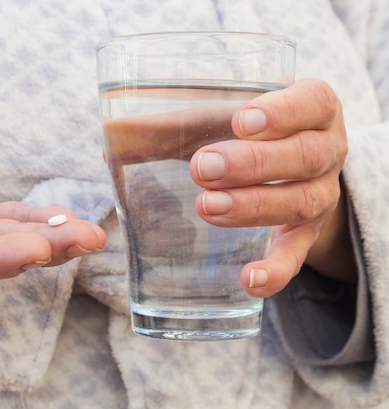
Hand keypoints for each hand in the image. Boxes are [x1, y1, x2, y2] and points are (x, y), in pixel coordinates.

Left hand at [189, 78, 350, 296]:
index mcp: (310, 108)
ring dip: (254, 206)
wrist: (288, 172)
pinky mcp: (305, 236)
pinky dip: (276, 270)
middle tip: (203, 168)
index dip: (283, 111)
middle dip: (253, 163)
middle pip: (306, 156)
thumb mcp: (219, 119)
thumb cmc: (246, 136)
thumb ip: (171, 126)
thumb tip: (110, 135)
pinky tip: (249, 280)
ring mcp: (319, 196)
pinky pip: (298, 256)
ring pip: (302, 202)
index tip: (242, 121)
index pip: (314, 101)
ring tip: (207, 207)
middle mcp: (325, 151)